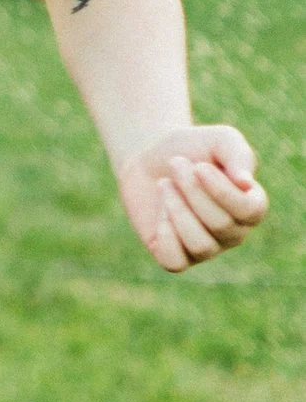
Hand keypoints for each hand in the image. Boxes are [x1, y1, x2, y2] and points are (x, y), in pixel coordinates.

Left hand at [116, 126, 266, 272]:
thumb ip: (238, 155)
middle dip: (192, 191)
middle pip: (221, 225)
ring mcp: (206, 247)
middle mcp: (233, 232)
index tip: (198, 166)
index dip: (222, 191)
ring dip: (176, 209)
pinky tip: (160, 212)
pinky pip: (175, 262)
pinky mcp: (175, 255)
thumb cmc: (192, 148)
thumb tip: (245, 184)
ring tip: (164, 184)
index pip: (250, 211)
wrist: (150, 155)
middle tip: (176, 164)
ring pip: (200, 245)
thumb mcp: (220, 139)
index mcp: (251, 206)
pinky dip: (165, 236)